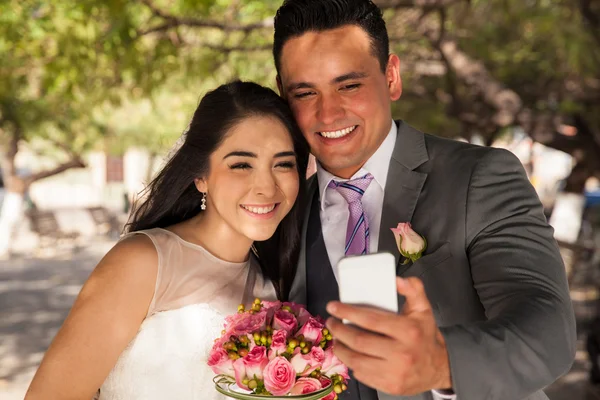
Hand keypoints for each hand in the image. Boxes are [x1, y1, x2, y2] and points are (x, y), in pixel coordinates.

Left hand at [325, 277, 451, 394]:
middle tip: (331, 322)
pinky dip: (352, 363)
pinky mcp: (389, 386)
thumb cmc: (426, 336)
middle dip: (339, 330)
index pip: (371, 320)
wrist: (440, 367)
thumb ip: (413, 290)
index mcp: (408, 331)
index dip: (347, 312)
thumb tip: (397, 280)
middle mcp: (401, 353)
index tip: (333, 307)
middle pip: (359, 341)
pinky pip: (362, 374)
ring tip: (336, 338)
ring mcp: (395, 373)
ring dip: (340, 348)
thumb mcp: (423, 309)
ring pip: (356, 360)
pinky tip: (349, 353)